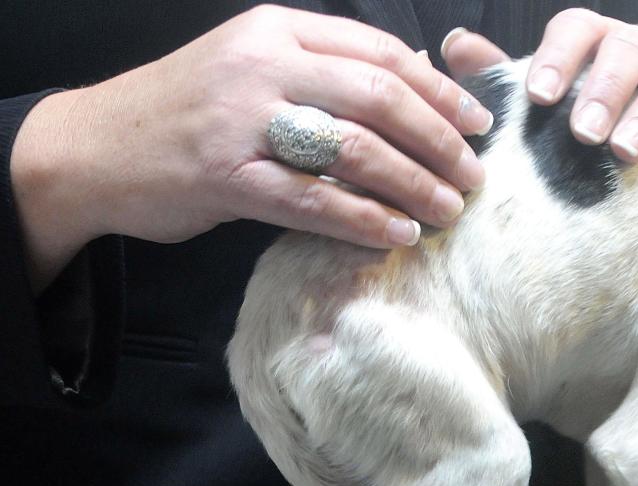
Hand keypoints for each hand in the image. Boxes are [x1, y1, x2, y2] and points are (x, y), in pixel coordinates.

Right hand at [13, 5, 492, 290]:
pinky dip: (364, 220)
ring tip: (448, 212)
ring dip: (413, 185)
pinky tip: (397, 236)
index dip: (439, 90)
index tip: (477, 123)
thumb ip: (324, 70)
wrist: (95, 148)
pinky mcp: (224, 176)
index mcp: (277, 33)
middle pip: (379, 97)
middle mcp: (262, 65)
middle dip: (439, 140)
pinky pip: (314, 201)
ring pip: (354, 149)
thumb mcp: (253, 67)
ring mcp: (240, 120)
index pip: (380, 52)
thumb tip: (415, 83)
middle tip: (473, 176)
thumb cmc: (189, 111)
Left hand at [441, 8, 637, 174]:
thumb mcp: (546, 108)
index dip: (558, 58)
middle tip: (584, 133)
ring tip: (626, 151)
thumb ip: (506, 80)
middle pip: (630, 51)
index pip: (577, 30)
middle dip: (606, 89)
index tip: (538, 97)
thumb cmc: (584, 130)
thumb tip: (455, 45)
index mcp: (597, 44)